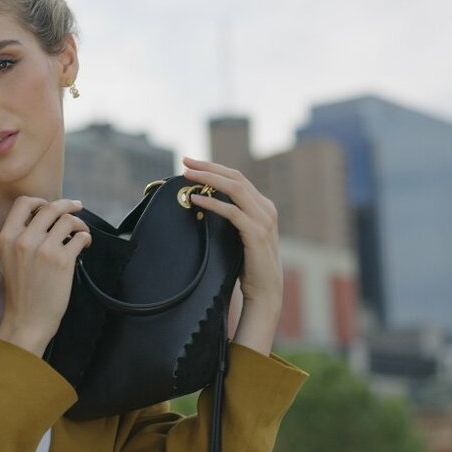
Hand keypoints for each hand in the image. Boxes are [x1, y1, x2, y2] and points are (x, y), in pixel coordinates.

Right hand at [0, 197, 91, 356]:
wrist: (27, 319)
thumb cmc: (21, 291)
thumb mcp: (9, 258)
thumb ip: (22, 236)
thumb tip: (46, 218)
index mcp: (7, 237)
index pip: (23, 203)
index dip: (39, 201)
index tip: (50, 205)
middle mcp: (24, 240)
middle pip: (50, 207)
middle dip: (67, 204)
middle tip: (76, 206)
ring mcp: (44, 249)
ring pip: (68, 220)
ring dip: (79, 222)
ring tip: (81, 231)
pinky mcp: (63, 260)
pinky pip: (80, 237)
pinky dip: (86, 237)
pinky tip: (84, 244)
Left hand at [182, 156, 281, 354]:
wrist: (265, 290)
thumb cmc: (248, 264)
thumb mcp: (239, 235)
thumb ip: (230, 217)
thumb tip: (202, 202)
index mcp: (262, 206)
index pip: (237, 178)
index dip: (214, 168)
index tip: (191, 163)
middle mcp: (266, 209)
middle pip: (235, 178)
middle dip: (208, 167)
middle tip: (185, 161)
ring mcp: (263, 220)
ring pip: (235, 189)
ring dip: (209, 179)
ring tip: (187, 175)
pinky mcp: (256, 234)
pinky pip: (232, 212)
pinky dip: (212, 204)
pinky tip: (196, 200)